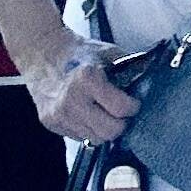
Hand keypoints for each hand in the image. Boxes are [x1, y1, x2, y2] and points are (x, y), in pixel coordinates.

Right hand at [15, 26, 140, 143]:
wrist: (42, 52)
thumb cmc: (76, 51)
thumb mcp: (107, 52)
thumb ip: (129, 68)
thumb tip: (148, 82)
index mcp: (87, 79)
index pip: (121, 109)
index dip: (132, 107)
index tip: (133, 103)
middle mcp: (71, 100)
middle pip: (110, 131)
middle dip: (121, 123)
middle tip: (122, 112)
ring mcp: (59, 115)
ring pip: (96, 138)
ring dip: (104, 128)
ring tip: (103, 111)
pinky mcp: (51, 123)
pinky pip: (79, 137)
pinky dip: (88, 128)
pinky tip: (87, 112)